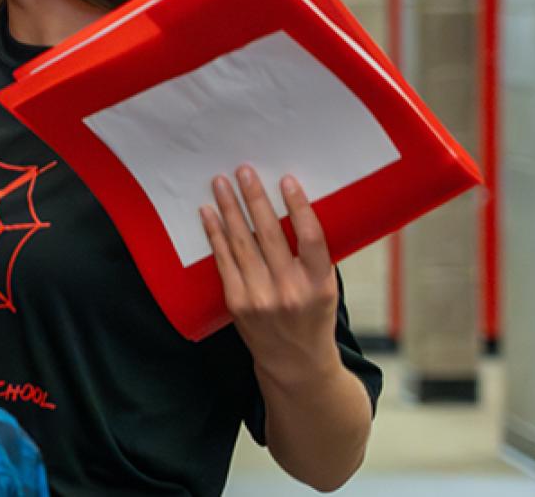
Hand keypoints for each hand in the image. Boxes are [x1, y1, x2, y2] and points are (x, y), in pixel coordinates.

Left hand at [201, 167, 341, 387]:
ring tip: (221, 184)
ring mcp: (260, 298)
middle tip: (244, 171)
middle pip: (270, 234)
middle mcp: (290, 290)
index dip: (298, 207)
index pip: (311, 238)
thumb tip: (295, 209)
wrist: (295, 364)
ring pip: (242, 244)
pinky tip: (208, 214)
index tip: (286, 181)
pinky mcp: (237, 303)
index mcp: (319, 284)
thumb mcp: (326, 289)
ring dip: (229, 209)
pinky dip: (215, 234)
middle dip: (255, 199)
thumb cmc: (313, 318)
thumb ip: (314, 257)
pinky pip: (224, 260)